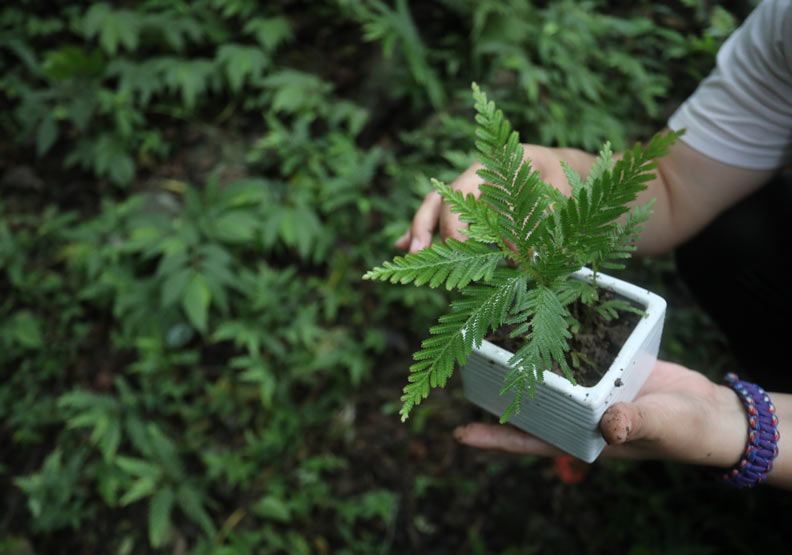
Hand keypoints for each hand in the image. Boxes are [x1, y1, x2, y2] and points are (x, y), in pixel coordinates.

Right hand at [395, 145, 577, 252]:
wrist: (560, 168)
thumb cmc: (560, 177)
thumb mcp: (557, 193)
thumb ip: (538, 219)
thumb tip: (521, 254)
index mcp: (491, 166)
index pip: (463, 197)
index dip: (461, 227)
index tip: (463, 253)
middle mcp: (472, 178)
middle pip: (439, 200)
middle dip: (425, 227)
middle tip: (418, 253)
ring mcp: (467, 192)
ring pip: (434, 209)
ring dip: (419, 232)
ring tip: (409, 255)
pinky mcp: (468, 207)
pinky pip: (439, 218)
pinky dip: (423, 232)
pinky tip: (404, 246)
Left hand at [453, 360, 747, 467]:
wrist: (711, 409)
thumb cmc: (684, 430)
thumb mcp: (660, 425)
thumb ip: (635, 424)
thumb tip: (611, 425)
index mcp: (580, 433)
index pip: (529, 439)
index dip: (495, 438)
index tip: (459, 433)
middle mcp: (577, 409)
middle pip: (527, 402)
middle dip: (496, 389)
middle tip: (462, 368)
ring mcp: (589, 384)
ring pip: (546, 371)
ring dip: (521, 357)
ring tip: (489, 333)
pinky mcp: (605, 360)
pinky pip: (576, 347)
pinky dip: (559, 333)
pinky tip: (541, 311)